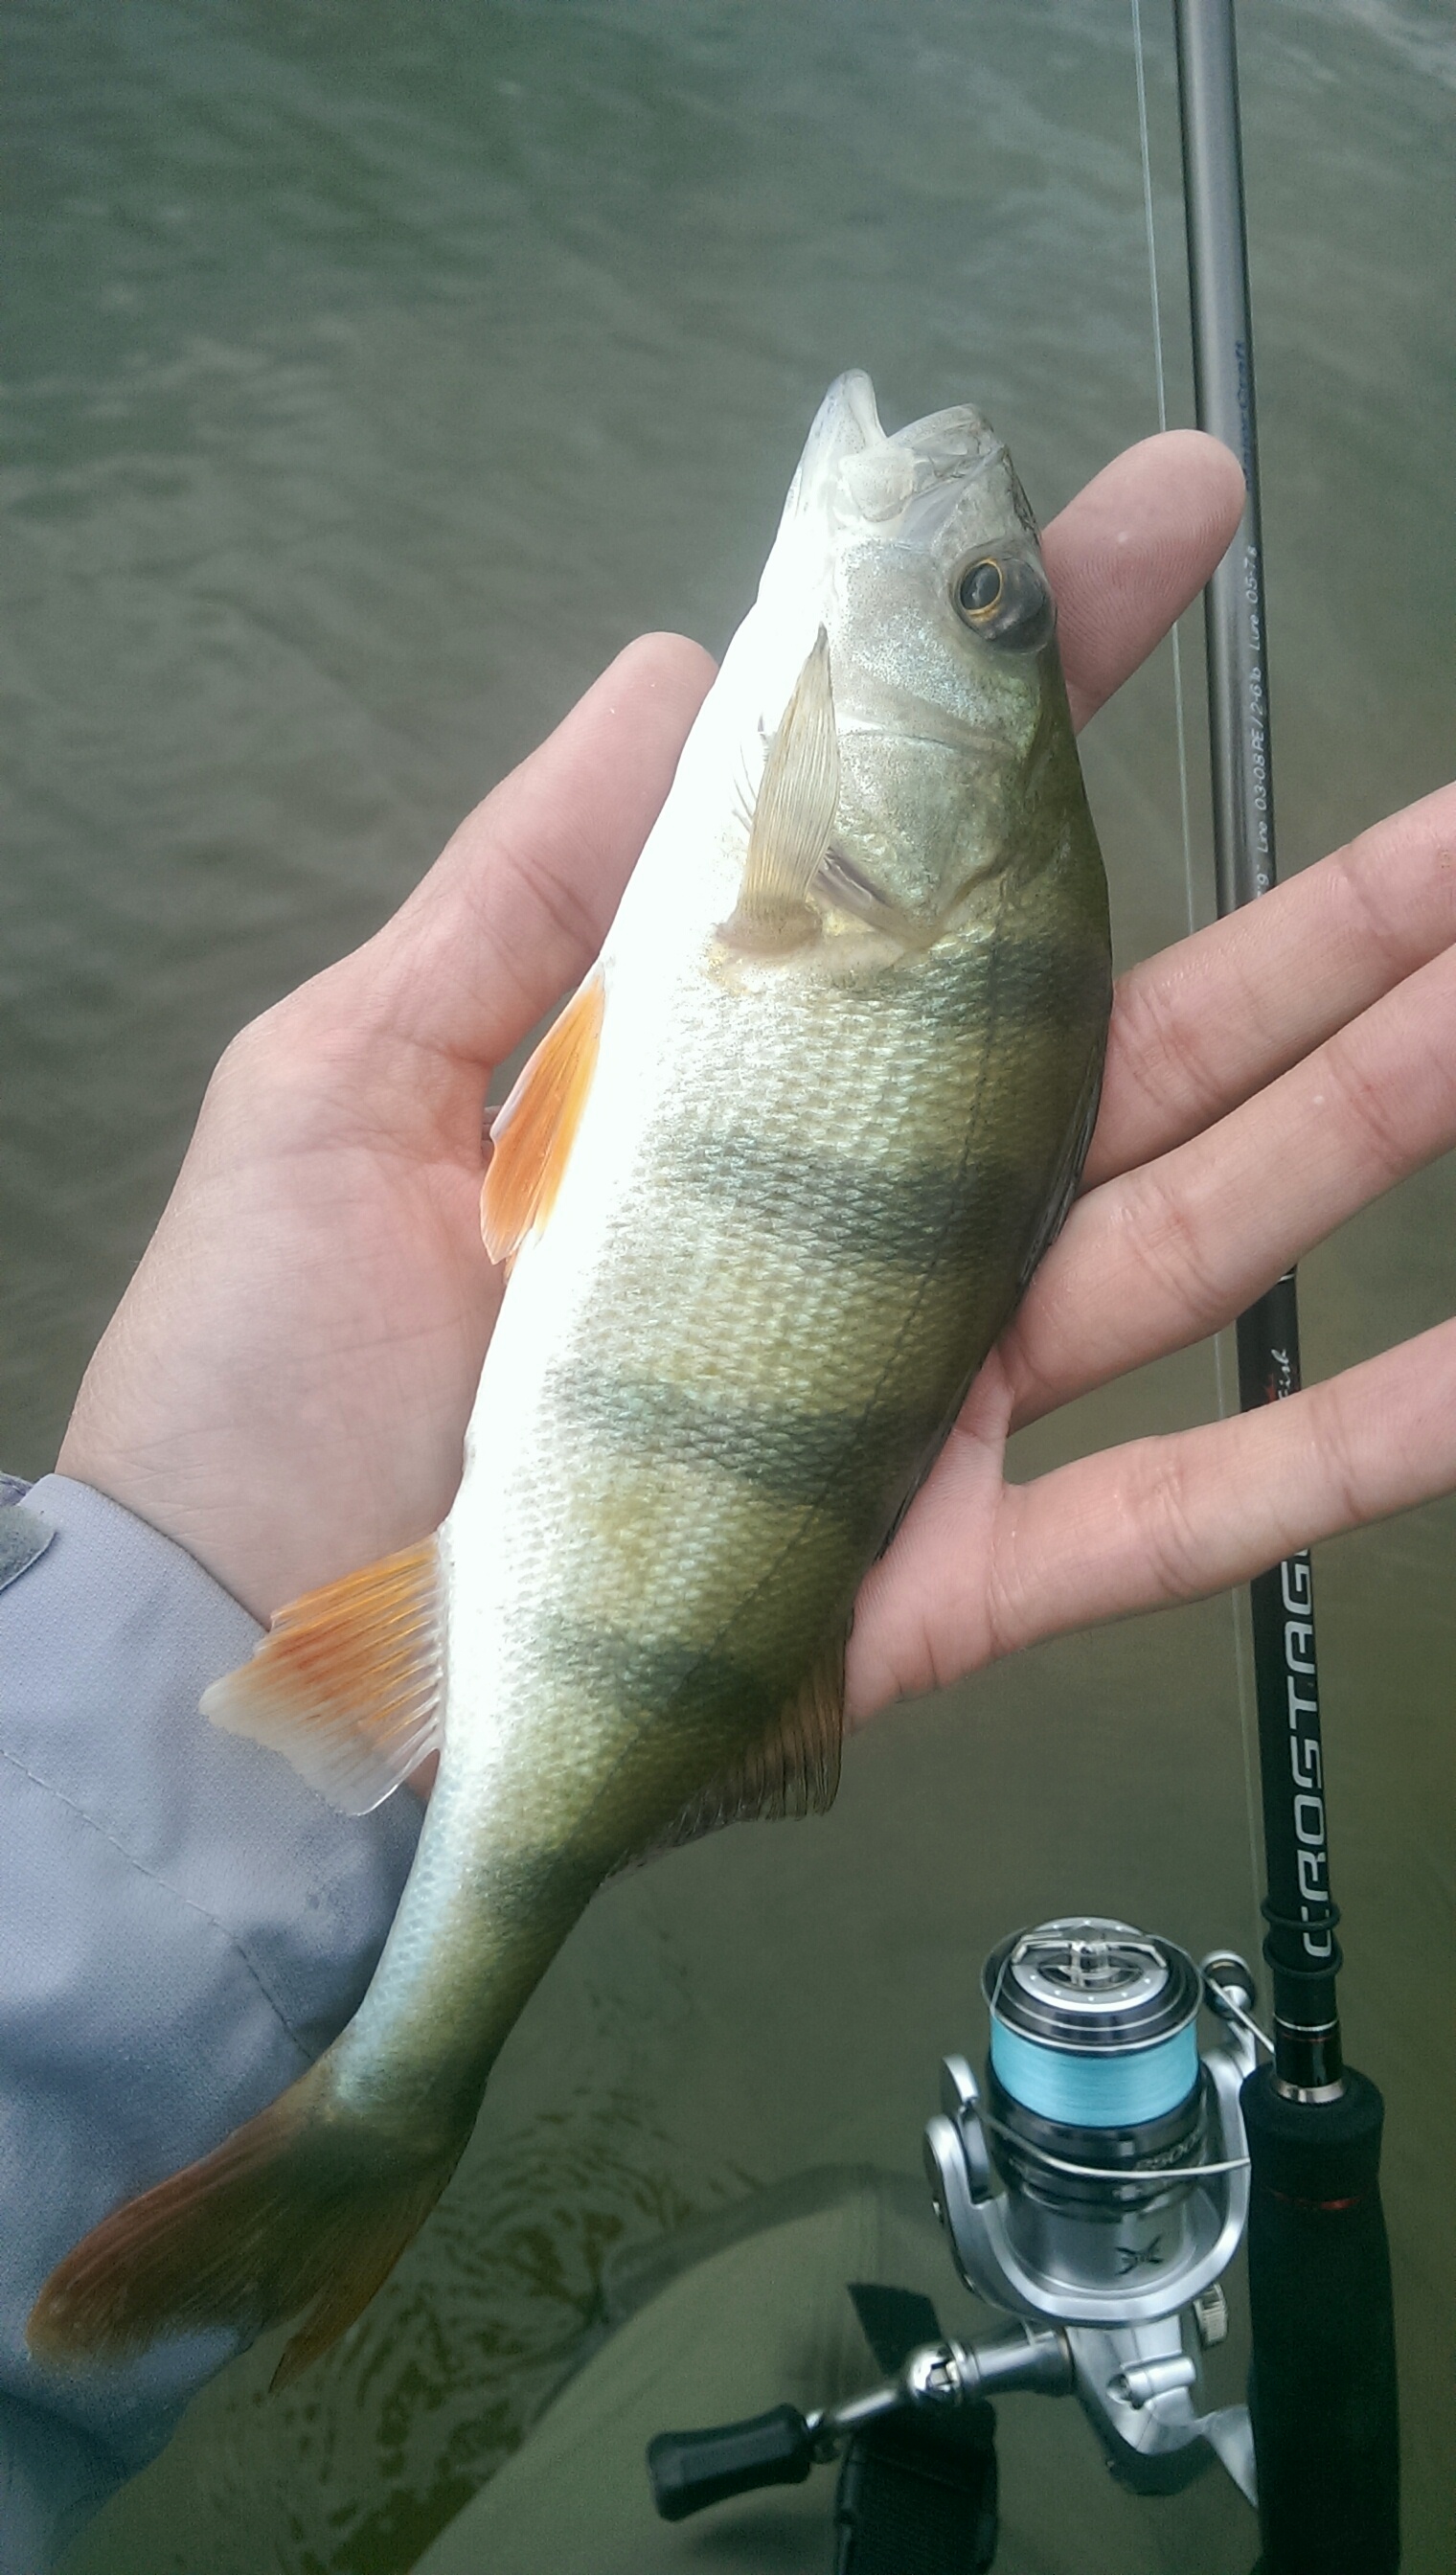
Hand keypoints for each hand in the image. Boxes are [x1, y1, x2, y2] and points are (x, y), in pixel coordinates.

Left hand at [57, 432, 1455, 1742]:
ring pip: (1204, 1230)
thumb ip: (531, 884)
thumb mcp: (360, 1076)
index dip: (1054, 699)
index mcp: (743, 1089)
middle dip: (1321, 922)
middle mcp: (869, 1227)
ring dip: (1380, 1108)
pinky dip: (1351, 1447)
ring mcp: (931, 1400)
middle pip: (1137, 1048)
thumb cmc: (269, 1369)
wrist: (234, 1668)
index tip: (1166, 523)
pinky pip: (1184, 1516)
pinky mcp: (947, 1577)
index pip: (936, 871)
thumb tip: (680, 654)